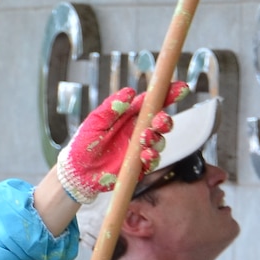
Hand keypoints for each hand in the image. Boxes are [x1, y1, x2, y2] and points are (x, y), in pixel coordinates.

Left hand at [55, 84, 185, 205]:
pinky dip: (152, 156)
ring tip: (145, 137)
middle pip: (161, 122)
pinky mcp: (140, 166)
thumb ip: (112, 107)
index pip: (153, 103)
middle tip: (159, 121)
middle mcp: (139, 130)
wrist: (78, 172)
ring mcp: (141, 148)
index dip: (169, 94)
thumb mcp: (96, 121)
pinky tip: (145, 154)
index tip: (181, 88)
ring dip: (156, 138)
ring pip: (159, 141)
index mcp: (131, 115)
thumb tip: (130, 91)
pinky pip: (152, 160)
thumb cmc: (84, 142)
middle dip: (165, 120)